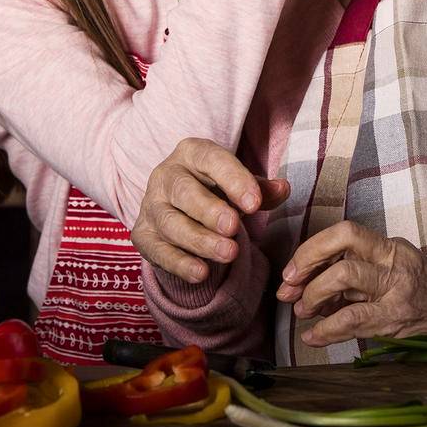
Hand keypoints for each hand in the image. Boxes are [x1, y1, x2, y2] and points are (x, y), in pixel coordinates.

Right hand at [130, 137, 289, 283]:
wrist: (180, 208)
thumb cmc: (216, 190)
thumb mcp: (239, 185)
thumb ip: (260, 190)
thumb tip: (283, 189)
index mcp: (191, 153)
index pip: (211, 160)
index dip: (233, 180)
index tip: (255, 203)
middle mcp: (165, 176)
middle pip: (183, 191)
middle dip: (209, 210)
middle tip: (233, 227)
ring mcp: (151, 206)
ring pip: (171, 223)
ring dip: (200, 240)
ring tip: (229, 253)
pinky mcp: (143, 235)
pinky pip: (158, 251)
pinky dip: (180, 264)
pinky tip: (202, 273)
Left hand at [275, 221, 426, 347]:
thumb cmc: (423, 291)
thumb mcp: (393, 268)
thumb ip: (356, 270)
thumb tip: (306, 282)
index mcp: (391, 247)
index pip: (346, 232)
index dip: (313, 248)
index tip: (294, 268)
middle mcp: (395, 263)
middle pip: (342, 255)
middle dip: (306, 271)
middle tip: (289, 290)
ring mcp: (397, 292)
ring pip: (345, 280)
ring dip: (314, 297)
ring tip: (302, 311)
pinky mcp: (396, 320)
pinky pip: (352, 321)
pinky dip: (325, 330)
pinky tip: (312, 336)